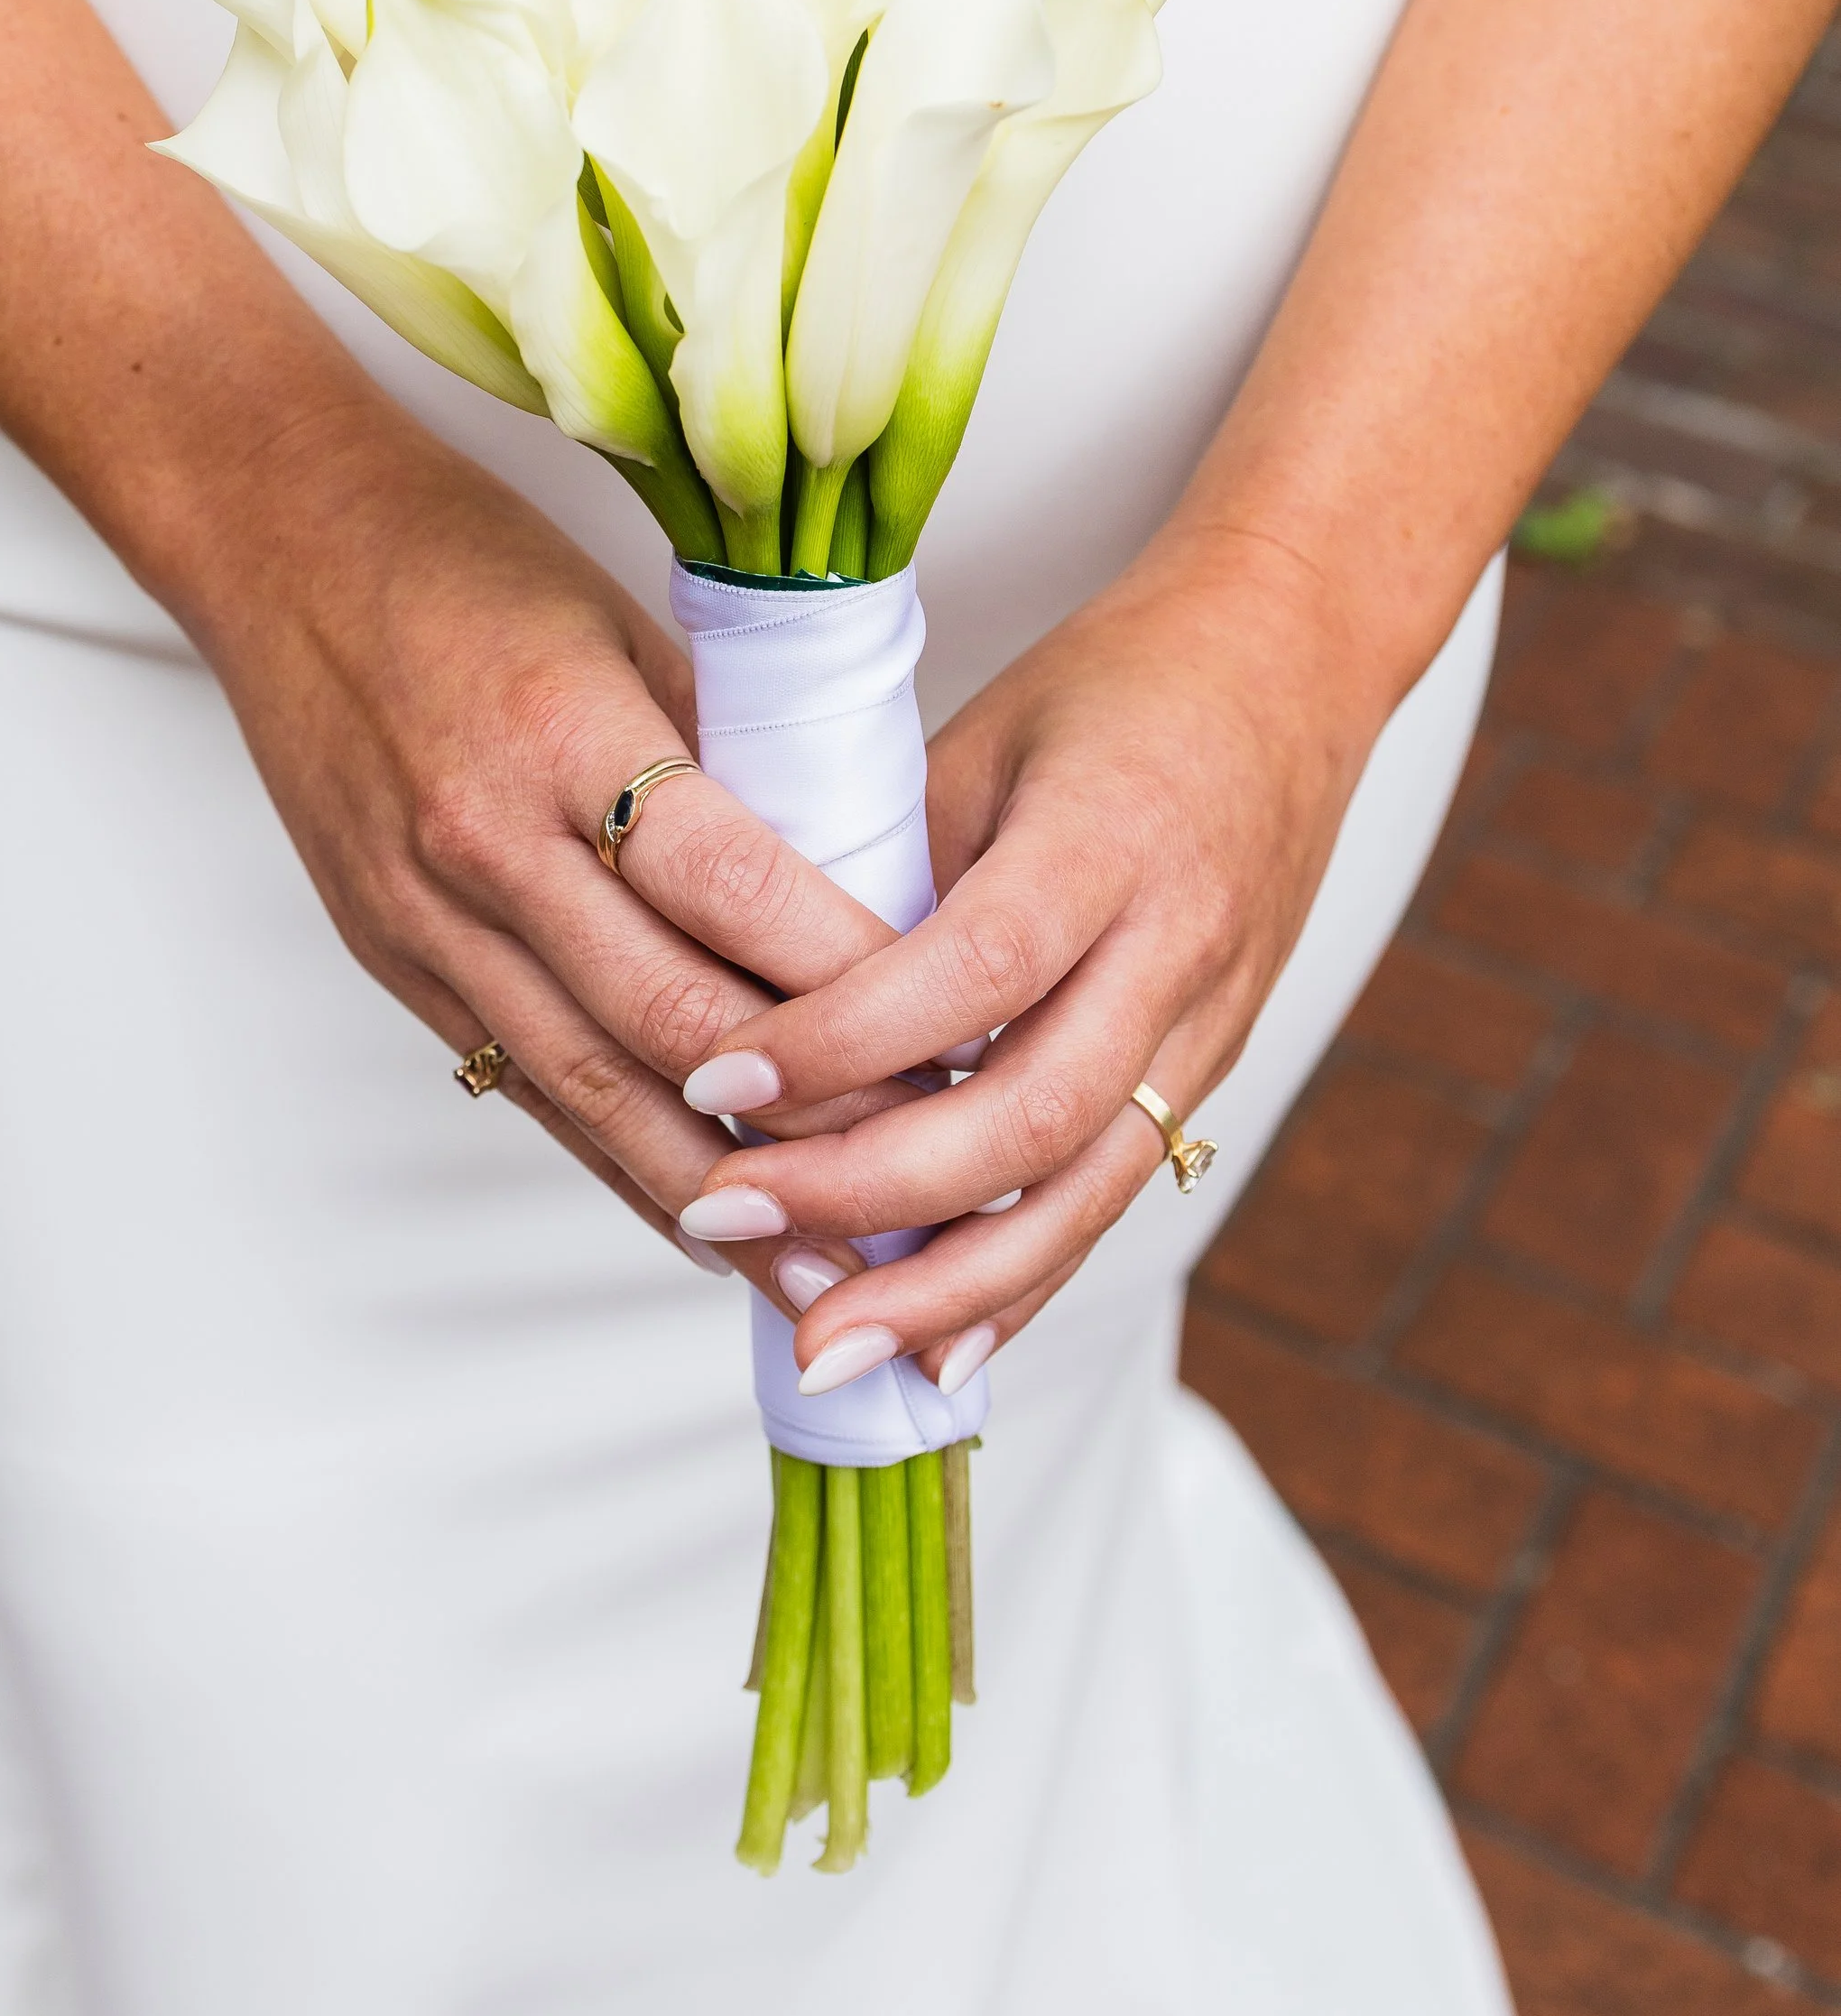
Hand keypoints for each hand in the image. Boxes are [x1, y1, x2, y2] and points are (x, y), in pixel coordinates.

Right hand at [187, 395, 913, 1303]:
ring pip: (596, 1090)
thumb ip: (730, 758)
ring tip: (829, 1276)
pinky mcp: (394, 960)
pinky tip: (704, 1223)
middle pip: (674, 1021)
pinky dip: (622, 1163)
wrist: (275, 542)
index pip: (738, 890)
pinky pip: (527, 1087)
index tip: (963, 1032)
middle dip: (815, 1121)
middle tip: (931, 1185)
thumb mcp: (627, 624)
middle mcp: (487, 845)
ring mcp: (428, 917)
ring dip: (722, 1197)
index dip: (856, 979)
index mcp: (563, 734)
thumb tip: (852, 881)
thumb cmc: (462, 556)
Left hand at [675, 527, 1397, 1391]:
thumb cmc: (1115, 683)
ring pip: (1085, 1192)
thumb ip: (885, 860)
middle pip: (1033, 1114)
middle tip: (727, 1220)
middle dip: (872, 1195)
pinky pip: (1111, 1196)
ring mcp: (1211, 1019)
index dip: (845, 1041)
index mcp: (1112, 836)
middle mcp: (1177, 945)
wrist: (1297, 661)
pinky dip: (1020, 1281)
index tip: (717, 1081)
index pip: (973, 969)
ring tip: (824, 1352)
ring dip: (949, 1290)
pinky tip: (935, 1354)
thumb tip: (746, 983)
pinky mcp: (1212, 1065)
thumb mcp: (985, 734)